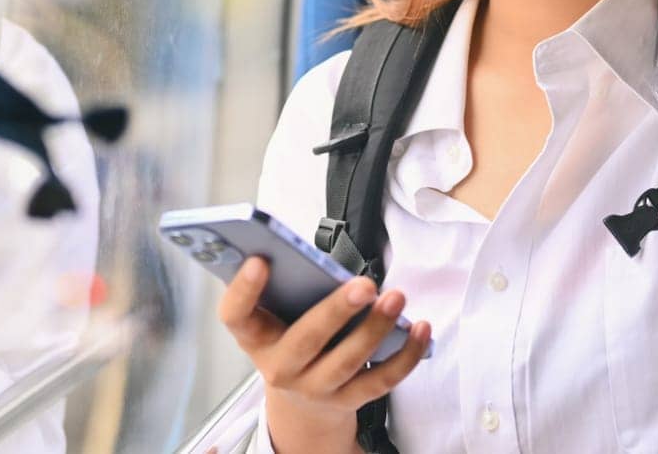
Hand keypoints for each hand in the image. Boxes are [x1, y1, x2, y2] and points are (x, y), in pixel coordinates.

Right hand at [218, 256, 431, 445]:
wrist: (301, 403)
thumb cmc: (291, 340)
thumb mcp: (275, 317)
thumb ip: (286, 287)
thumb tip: (310, 253)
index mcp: (255, 337)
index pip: (236, 316)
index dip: (243, 289)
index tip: (260, 260)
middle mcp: (280, 367)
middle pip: (304, 340)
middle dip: (336, 311)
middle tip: (364, 285)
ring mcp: (314, 388)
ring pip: (346, 361)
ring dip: (375, 329)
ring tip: (396, 298)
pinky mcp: (348, 401)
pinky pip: (381, 380)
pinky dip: (405, 355)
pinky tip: (421, 328)